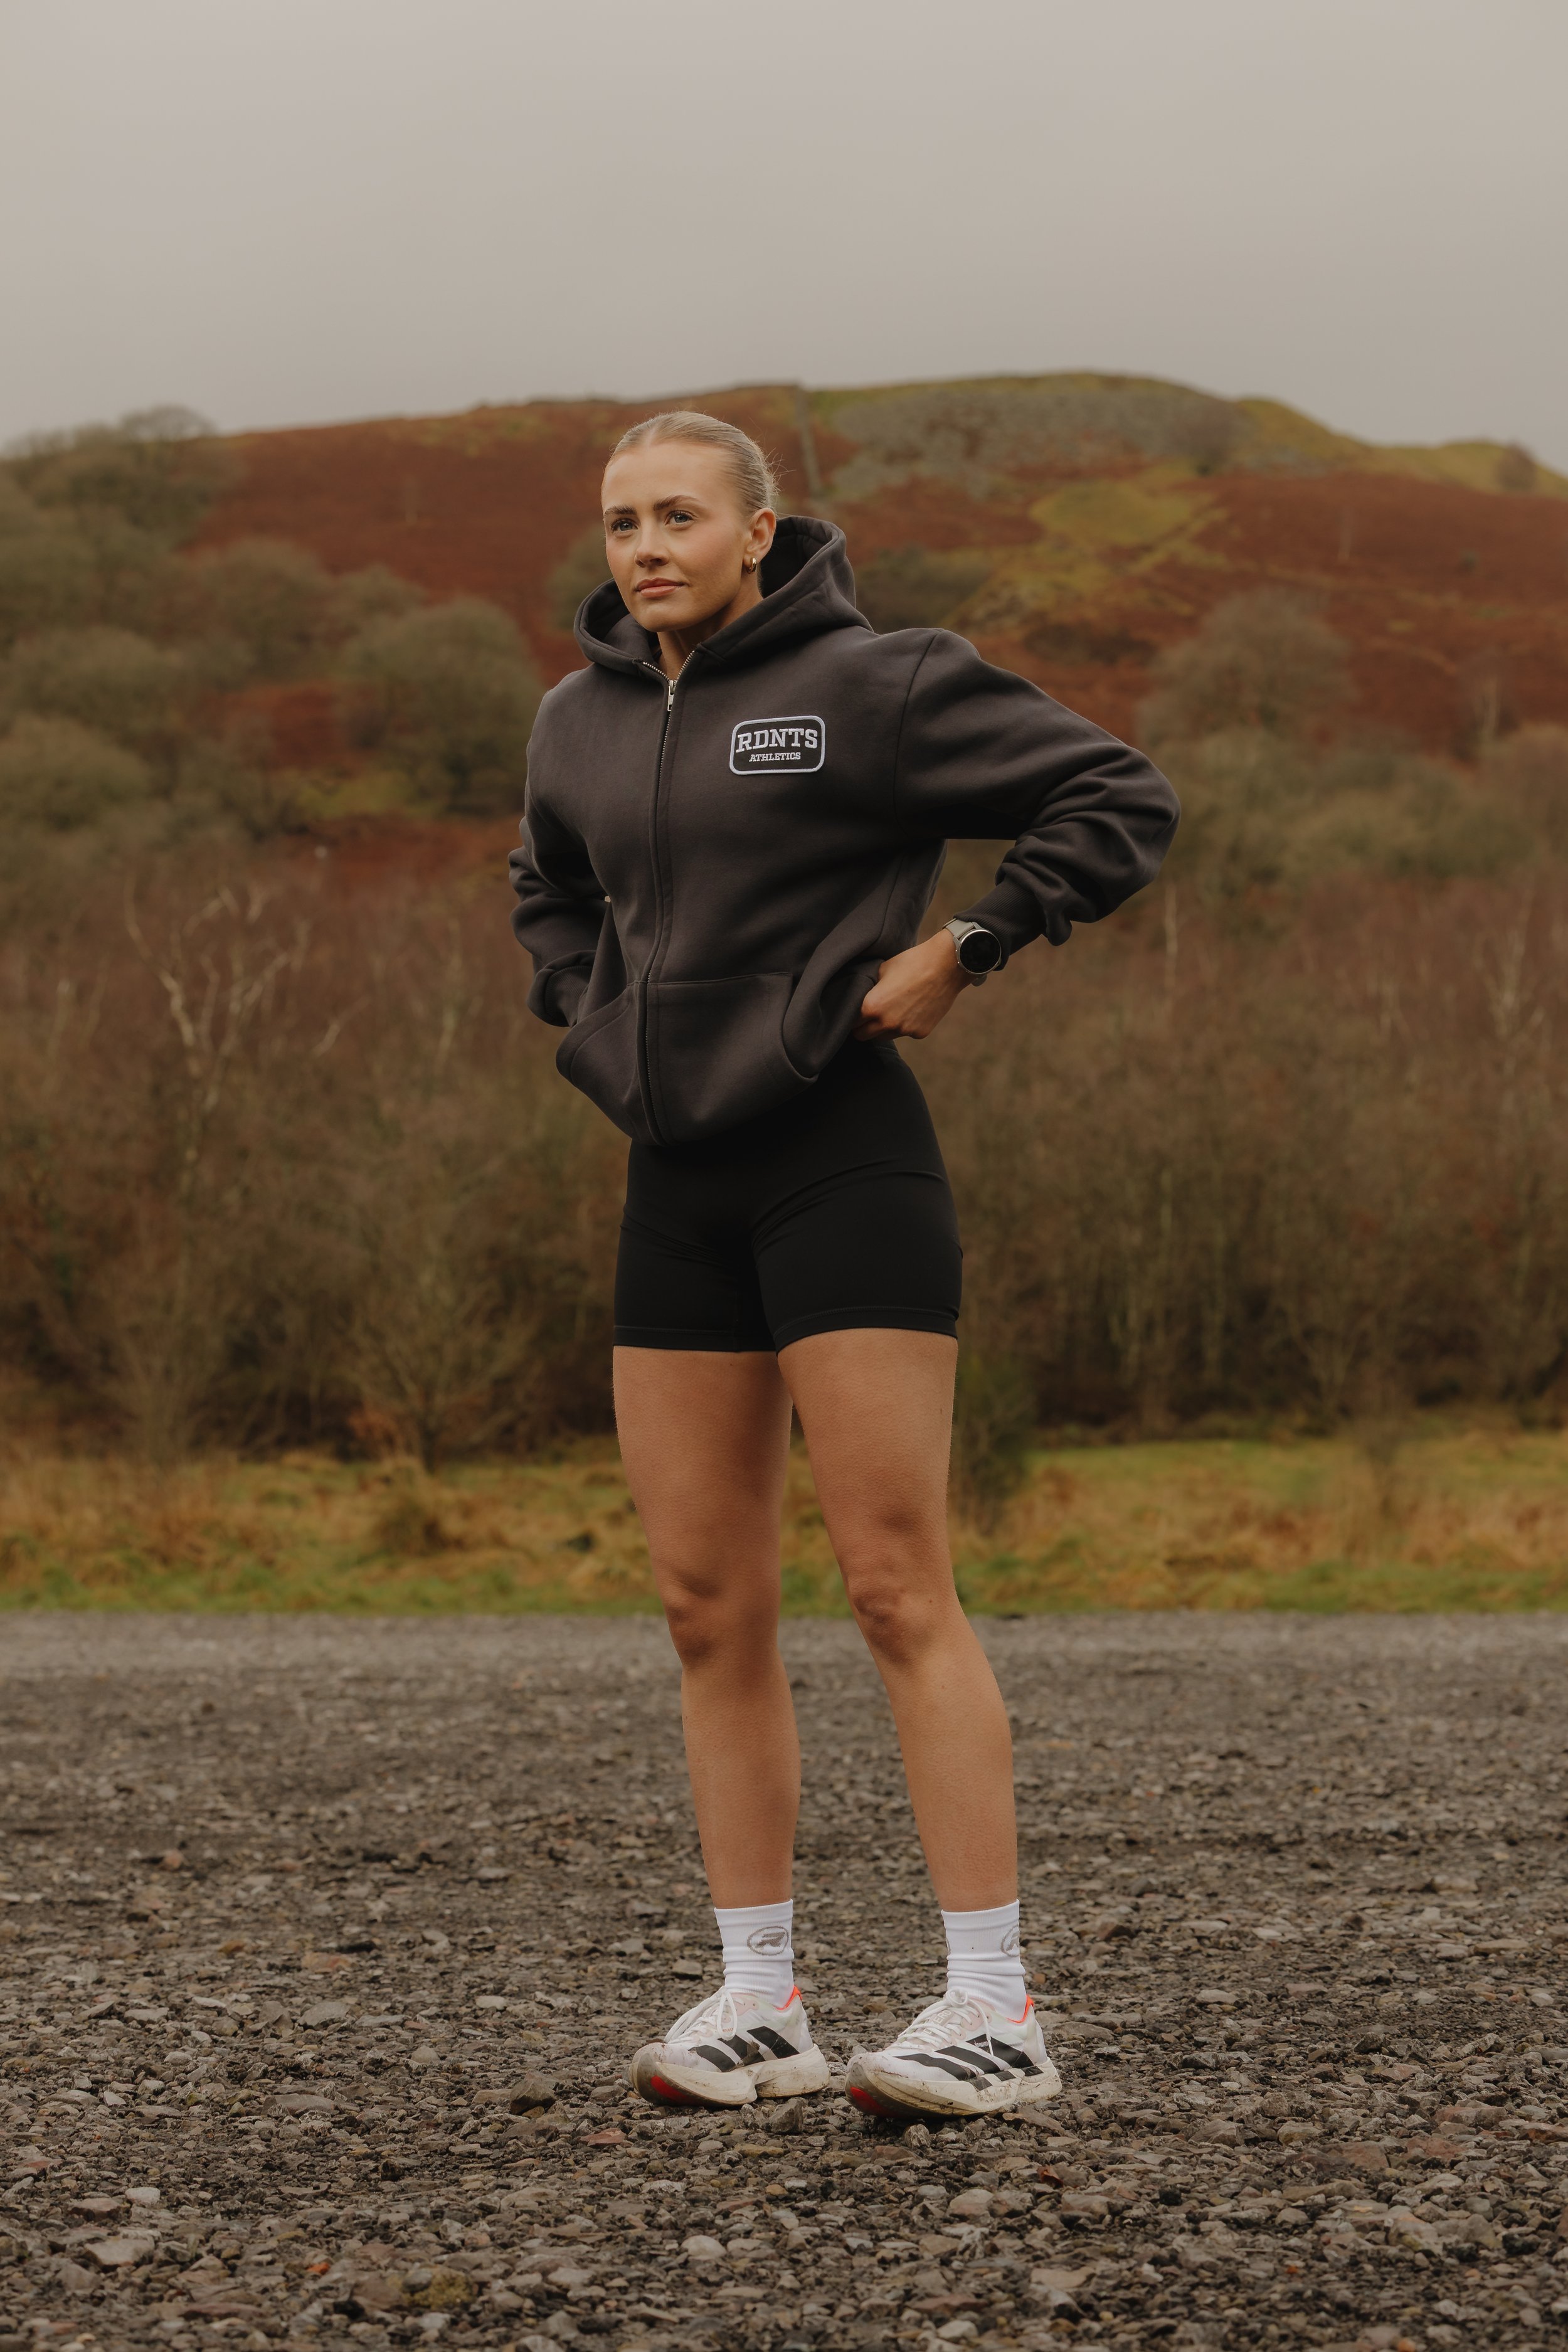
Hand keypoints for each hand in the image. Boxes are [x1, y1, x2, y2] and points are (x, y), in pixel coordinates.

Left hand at [854, 931, 971, 1041]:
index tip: (855, 1013)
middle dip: (863, 1027)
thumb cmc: (912, 962)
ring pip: (884, 1036)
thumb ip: (870, 989)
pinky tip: (913, 1008)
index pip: (851, 1022)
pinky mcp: (921, 1033)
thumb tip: (862, 996)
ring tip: (894, 1008)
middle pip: (863, 1036)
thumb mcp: (882, 970)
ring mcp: (905, 1030)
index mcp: (872, 1007)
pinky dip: (905, 1025)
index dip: (852, 1017)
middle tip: (868, 1016)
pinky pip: (905, 1033)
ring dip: (884, 1027)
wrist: (946, 966)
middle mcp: (886, 1023)